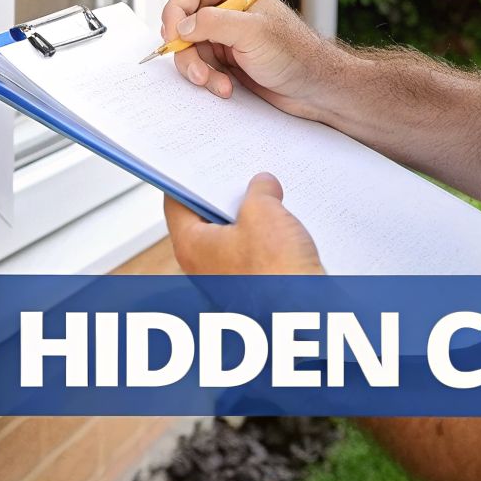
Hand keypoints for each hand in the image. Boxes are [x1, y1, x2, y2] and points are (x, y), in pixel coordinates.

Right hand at [159, 0, 356, 123]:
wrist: (316, 90)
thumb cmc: (296, 55)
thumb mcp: (254, 33)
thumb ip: (214, 24)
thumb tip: (181, 26)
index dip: (176, 10)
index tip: (172, 34)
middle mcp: (227, 11)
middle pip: (183, 21)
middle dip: (186, 49)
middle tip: (195, 69)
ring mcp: (224, 37)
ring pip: (188, 49)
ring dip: (198, 69)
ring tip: (217, 84)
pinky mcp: (225, 61)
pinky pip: (200, 67)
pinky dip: (207, 80)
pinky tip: (225, 88)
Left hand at [163, 173, 324, 274]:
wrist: (304, 317)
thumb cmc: (275, 275)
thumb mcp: (264, 213)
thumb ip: (259, 192)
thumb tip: (263, 186)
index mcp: (190, 246)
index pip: (175, 203)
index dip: (188, 178)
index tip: (200, 163)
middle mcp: (202, 267)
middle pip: (205, 219)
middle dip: (226, 197)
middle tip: (243, 177)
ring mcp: (227, 280)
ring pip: (232, 238)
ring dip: (250, 218)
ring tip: (270, 200)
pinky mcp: (253, 288)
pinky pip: (253, 255)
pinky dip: (265, 239)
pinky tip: (285, 228)